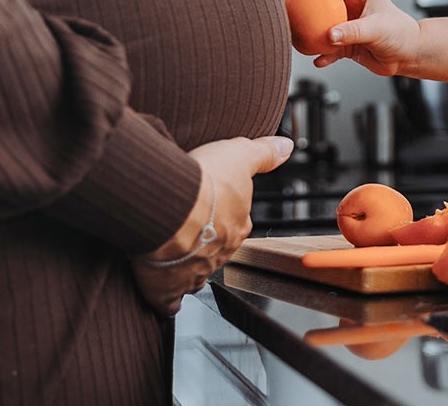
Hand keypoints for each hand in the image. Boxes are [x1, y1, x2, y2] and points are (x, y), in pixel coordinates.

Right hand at [131, 135, 290, 313]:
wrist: (170, 207)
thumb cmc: (203, 184)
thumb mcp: (239, 155)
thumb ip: (263, 153)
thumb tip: (286, 147)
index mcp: (236, 226)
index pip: (235, 225)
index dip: (223, 218)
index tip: (212, 210)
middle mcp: (219, 252)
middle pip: (214, 250)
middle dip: (204, 243)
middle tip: (187, 230)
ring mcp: (194, 272)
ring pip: (194, 274)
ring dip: (184, 266)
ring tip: (170, 255)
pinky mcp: (168, 287)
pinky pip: (170, 299)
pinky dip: (166, 298)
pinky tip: (162, 292)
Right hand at [298, 0, 424, 76]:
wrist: (409, 56)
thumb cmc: (401, 33)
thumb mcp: (377, 28)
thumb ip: (353, 31)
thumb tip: (330, 35)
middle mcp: (352, 8)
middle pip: (324, 1)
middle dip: (308, 5)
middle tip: (294, 10)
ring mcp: (348, 27)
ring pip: (323, 26)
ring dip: (311, 32)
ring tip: (299, 37)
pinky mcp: (348, 45)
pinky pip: (330, 49)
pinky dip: (323, 54)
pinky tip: (319, 60)